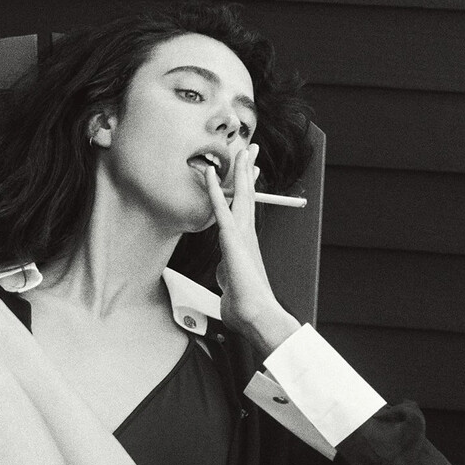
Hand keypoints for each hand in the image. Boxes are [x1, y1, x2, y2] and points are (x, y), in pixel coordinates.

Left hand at [205, 144, 300, 359]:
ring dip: (237, 172)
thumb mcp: (230, 286)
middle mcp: (246, 235)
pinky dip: (214, 189)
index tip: (247, 173)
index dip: (244, 190)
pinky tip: (209, 173)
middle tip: (250, 149)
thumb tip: (222, 273)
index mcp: (245, 245)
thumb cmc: (244, 306)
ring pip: (238, 196)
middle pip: (246, 196)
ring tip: (239, 149)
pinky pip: (220, 208)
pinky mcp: (232, 239)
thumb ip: (226, 275)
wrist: (256, 314)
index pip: (244, 211)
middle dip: (247, 172)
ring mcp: (241, 235)